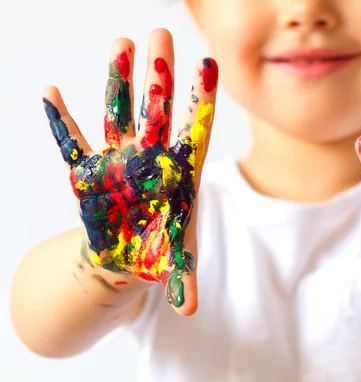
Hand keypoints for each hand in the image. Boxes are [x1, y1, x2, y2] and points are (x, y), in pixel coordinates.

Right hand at [42, 29, 217, 314]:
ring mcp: (119, 161)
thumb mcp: (174, 262)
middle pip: (156, 109)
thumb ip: (182, 280)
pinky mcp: (90, 173)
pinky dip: (61, 122)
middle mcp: (149, 159)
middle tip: (161, 32)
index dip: (201, 99)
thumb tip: (188, 309)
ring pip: (118, 113)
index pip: (194, 129)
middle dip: (158, 73)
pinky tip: (52, 93)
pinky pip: (72, 143)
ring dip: (118, 81)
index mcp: (180, 174)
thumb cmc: (159, 250)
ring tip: (120, 43)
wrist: (129, 254)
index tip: (207, 63)